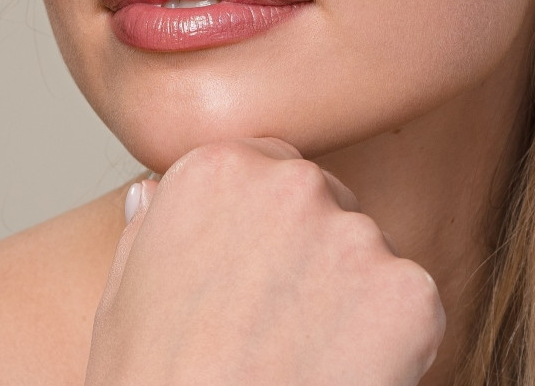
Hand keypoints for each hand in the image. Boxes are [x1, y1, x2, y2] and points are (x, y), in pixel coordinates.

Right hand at [85, 138, 444, 384]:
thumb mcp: (122, 301)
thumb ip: (152, 228)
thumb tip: (151, 191)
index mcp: (221, 170)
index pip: (275, 172)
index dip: (269, 234)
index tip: (254, 285)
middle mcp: (294, 183)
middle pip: (329, 206)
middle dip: (316, 259)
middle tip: (278, 335)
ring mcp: (355, 234)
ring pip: (370, 257)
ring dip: (354, 303)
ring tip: (304, 366)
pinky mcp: (407, 291)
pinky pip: (412, 307)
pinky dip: (393, 346)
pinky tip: (344, 379)